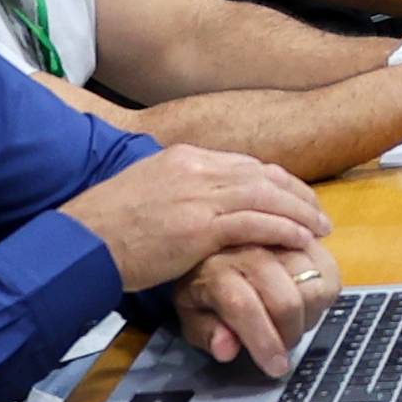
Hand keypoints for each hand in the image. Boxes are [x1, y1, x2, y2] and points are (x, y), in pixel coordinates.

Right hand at [65, 144, 325, 298]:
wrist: (81, 243)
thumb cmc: (107, 228)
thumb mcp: (145, 193)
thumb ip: (177, 191)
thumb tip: (196, 203)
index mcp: (182, 158)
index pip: (243, 164)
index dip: (275, 181)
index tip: (294, 196)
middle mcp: (194, 169)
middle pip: (262, 175)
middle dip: (296, 194)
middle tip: (319, 213)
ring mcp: (197, 196)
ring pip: (265, 196)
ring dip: (298, 212)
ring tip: (320, 228)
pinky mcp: (198, 227)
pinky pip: (254, 223)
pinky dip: (282, 230)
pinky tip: (300, 240)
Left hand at [174, 241, 323, 372]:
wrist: (214, 243)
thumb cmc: (204, 286)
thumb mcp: (190, 314)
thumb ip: (206, 333)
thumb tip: (226, 349)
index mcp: (215, 269)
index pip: (243, 306)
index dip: (264, 341)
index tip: (276, 367)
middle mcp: (250, 248)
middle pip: (286, 300)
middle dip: (289, 334)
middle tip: (282, 347)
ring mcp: (282, 238)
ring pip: (314, 287)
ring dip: (307, 317)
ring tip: (291, 323)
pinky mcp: (307, 236)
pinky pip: (330, 272)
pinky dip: (323, 296)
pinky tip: (305, 301)